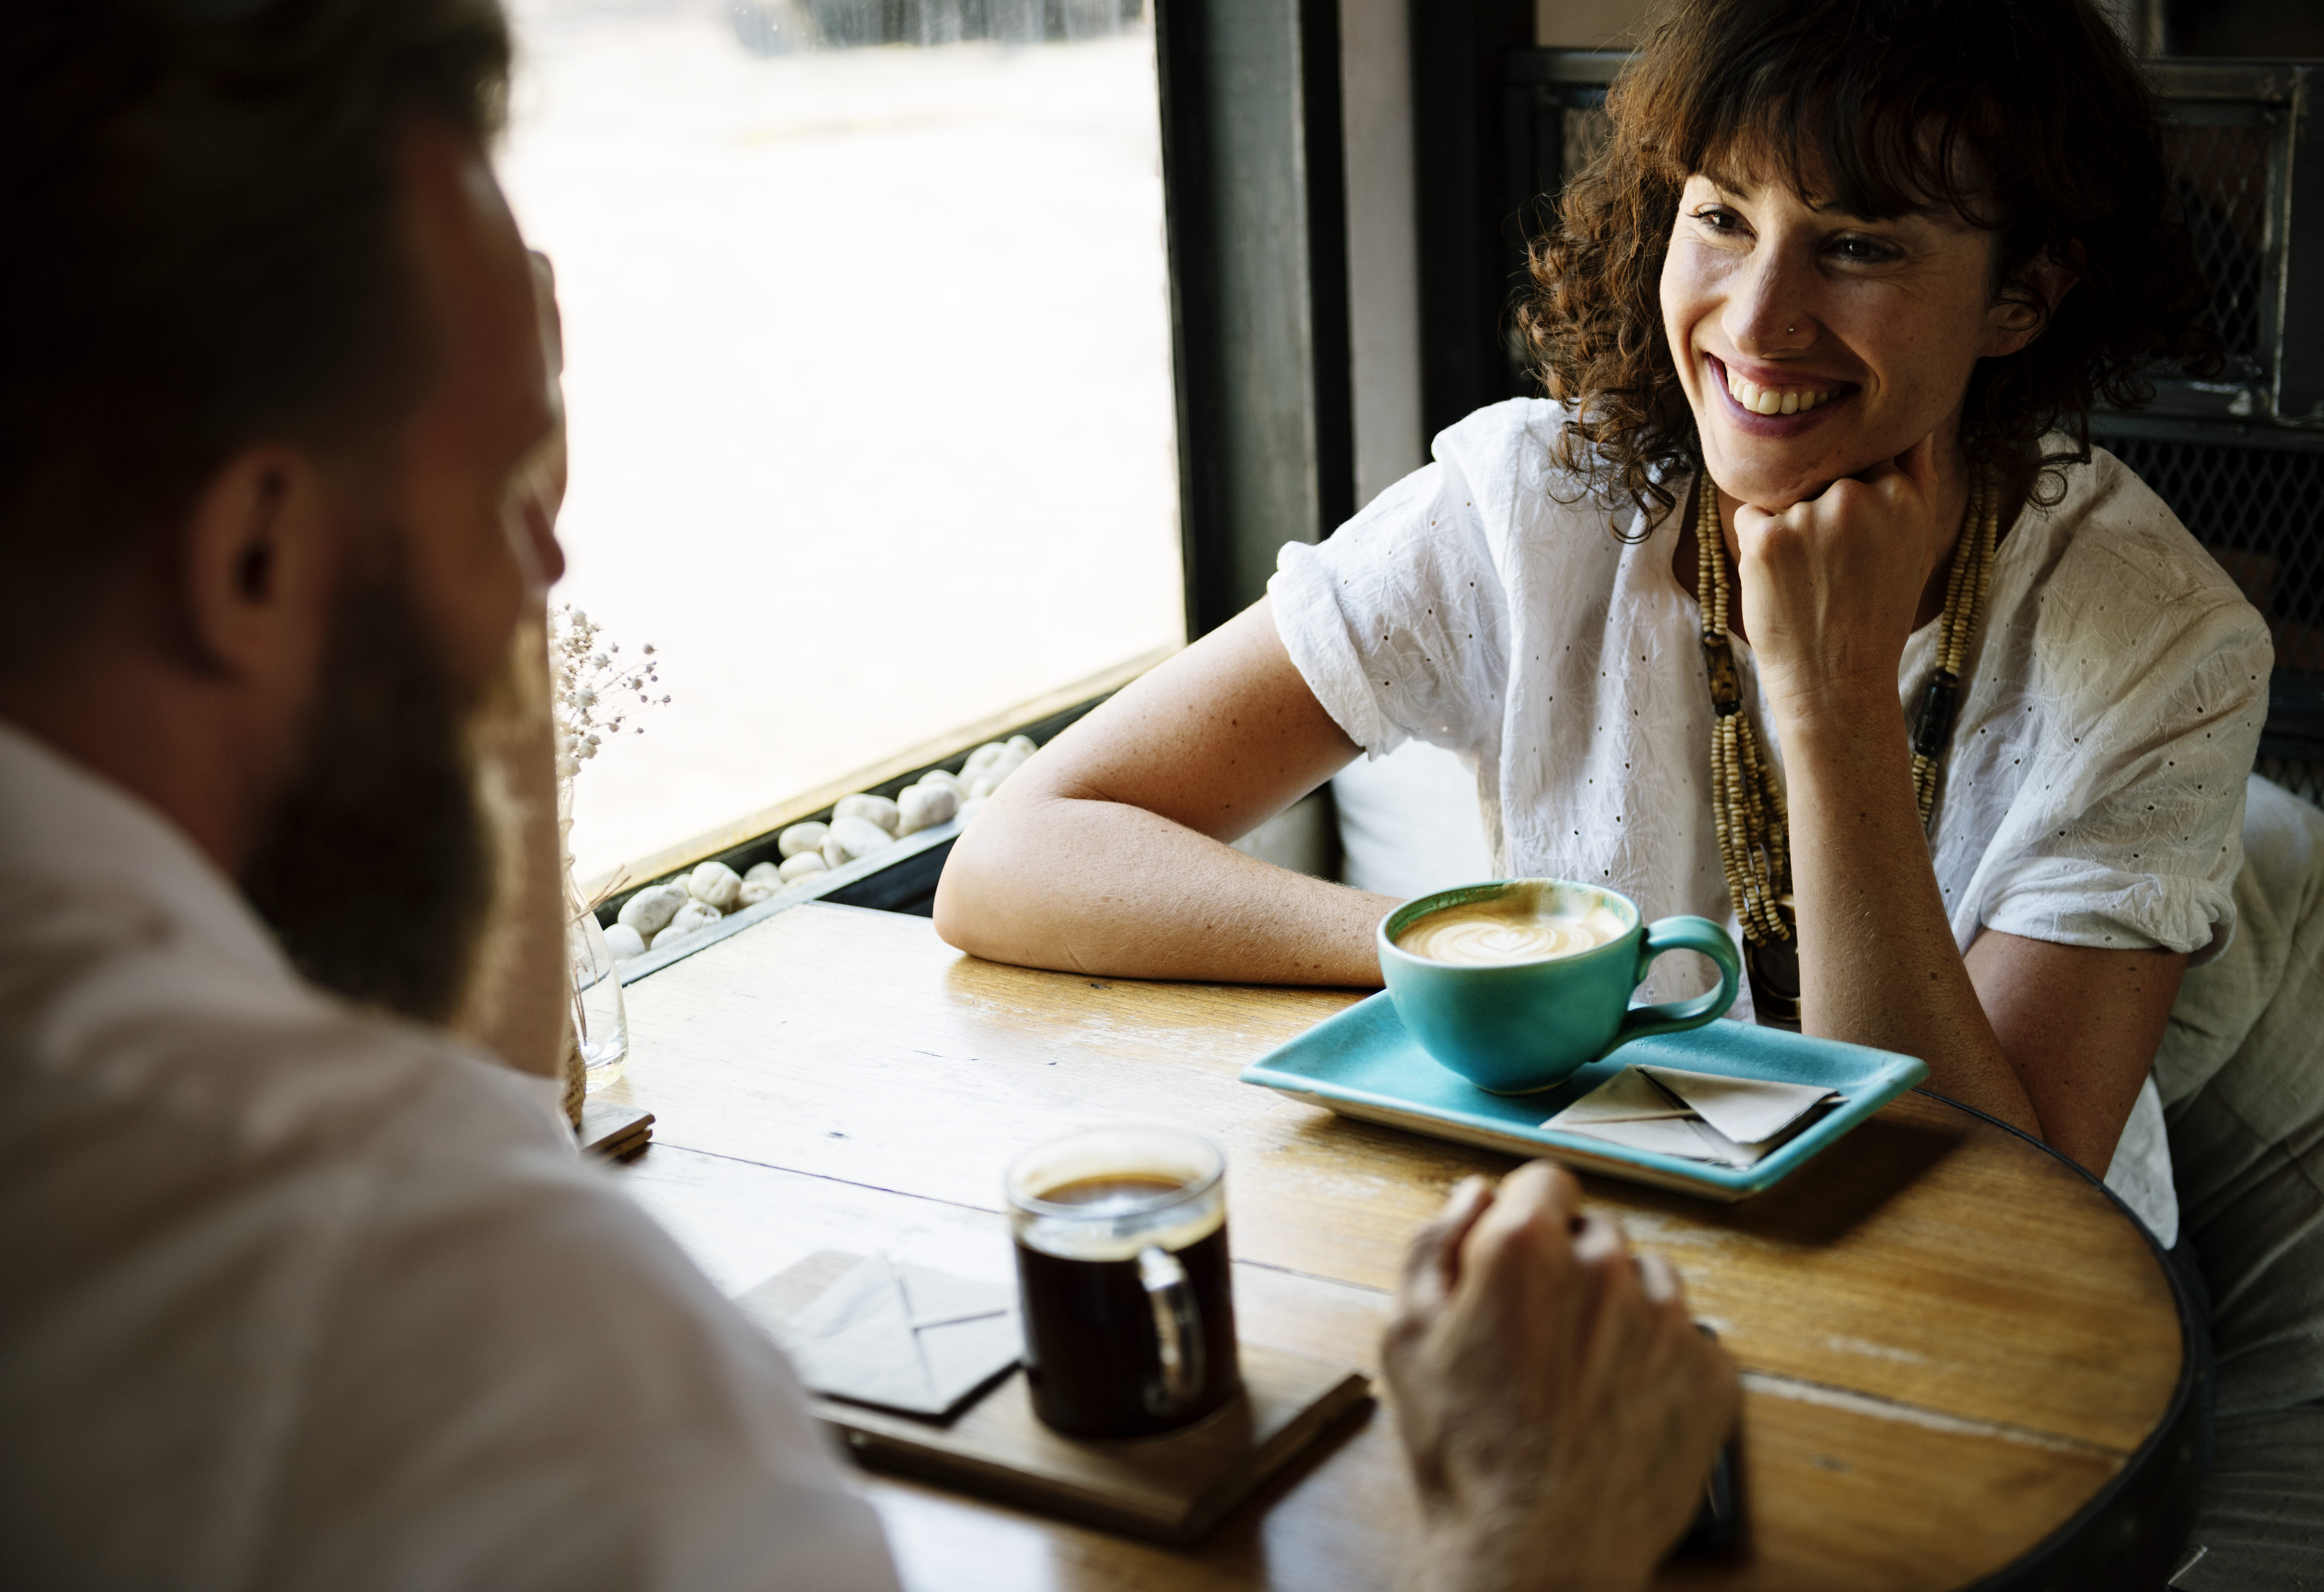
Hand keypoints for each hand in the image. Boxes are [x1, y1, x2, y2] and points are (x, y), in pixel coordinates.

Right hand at [1383, 1163, 1739, 1591]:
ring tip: (1580, 1375)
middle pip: (1596, 1232)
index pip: (1545, 1181)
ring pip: (1648, 1280)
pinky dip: (1659, 1362)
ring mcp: (1668, 1321)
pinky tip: (1618, 1404)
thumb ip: (1433, 1245)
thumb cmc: (1465, 1454)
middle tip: (1539, 1334)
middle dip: (1569, 1267)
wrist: (1536, 1554)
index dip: (1525, 1216)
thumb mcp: (1406, 1337)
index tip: (1517, 1256)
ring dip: (1619, 1309)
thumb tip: (1472, 1195)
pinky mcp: (1712, 1373)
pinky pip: (1688, 1340)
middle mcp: (1606, 1268)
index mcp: (1526, 1248)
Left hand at [1732, 429, 1951, 723]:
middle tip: (1834, 568)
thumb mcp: (1916, 543)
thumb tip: (1909, 423)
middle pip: (1821, 473)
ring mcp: (1810, 516)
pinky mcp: (1767, 538)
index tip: (1856, 533)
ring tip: (1811, 579)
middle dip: (1819, 509)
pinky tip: (1783, 583)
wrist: (1838, 682)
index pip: (1866, 455)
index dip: (1853, 491)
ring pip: (1785, 495)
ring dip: (1789, 527)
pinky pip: (1751, 516)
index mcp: (1903, 495)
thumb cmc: (1875, 614)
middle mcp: (1859, 497)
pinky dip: (1758, 545)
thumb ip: (1915, 478)